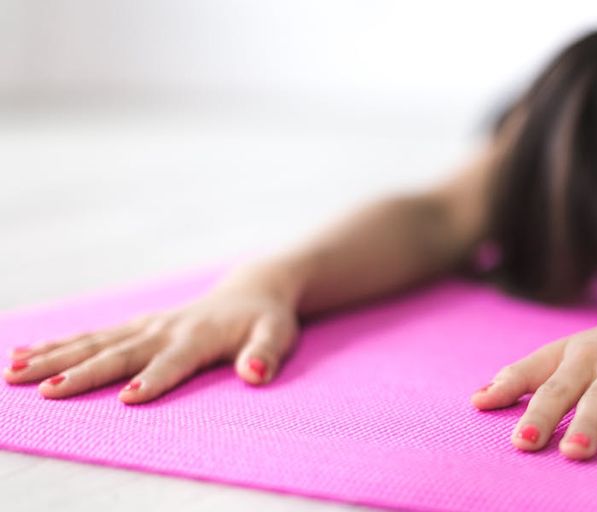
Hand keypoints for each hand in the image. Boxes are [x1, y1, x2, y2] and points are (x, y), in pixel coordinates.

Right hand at [4, 276, 298, 402]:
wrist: (252, 290)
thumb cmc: (266, 321)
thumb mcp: (278, 336)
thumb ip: (266, 355)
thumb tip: (255, 374)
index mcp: (198, 336)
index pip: (173, 361)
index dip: (153, 379)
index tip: (127, 398)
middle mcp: (165, 329)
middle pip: (119, 353)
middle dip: (83, 372)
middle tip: (47, 391)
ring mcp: (146, 326)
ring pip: (94, 342)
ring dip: (55, 357)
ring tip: (14, 372)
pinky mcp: (136, 326)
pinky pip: (92, 335)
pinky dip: (57, 344)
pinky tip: (23, 354)